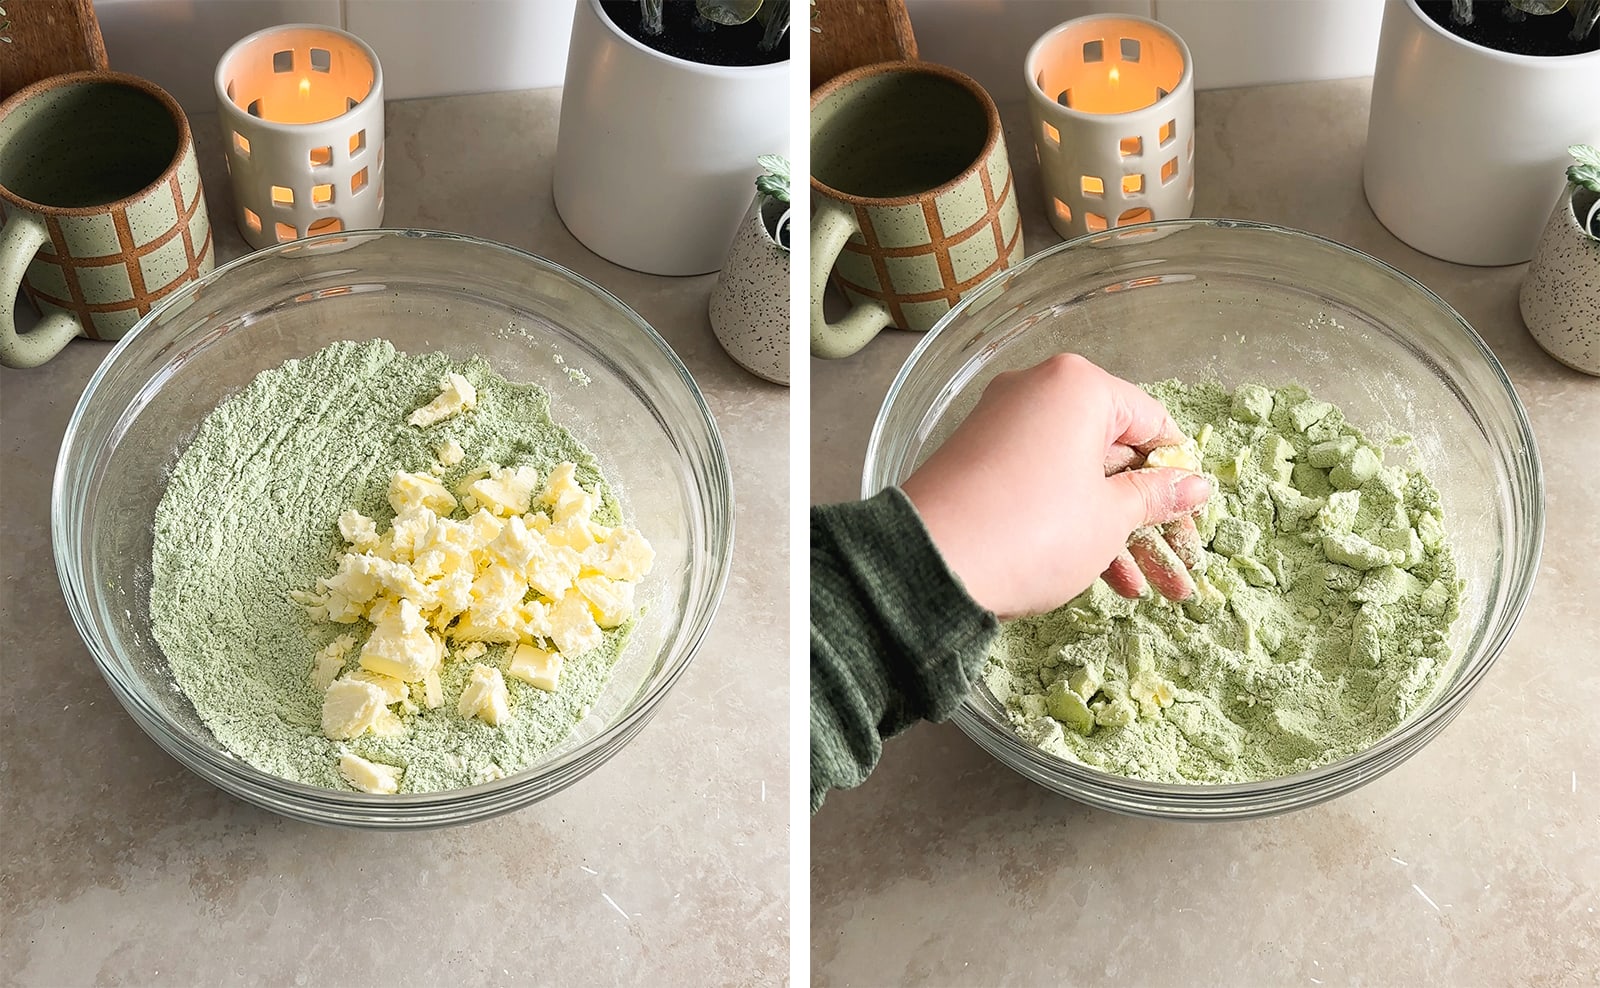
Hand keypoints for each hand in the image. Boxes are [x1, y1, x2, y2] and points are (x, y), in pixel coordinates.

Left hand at [900, 353, 1210, 619]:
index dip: (1178, 472)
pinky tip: (1105, 580)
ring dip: (1116, 531)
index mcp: (1077, 386)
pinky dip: (1072, 522)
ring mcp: (1003, 427)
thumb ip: (1155, 497)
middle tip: (1178, 562)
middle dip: (1148, 514)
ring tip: (1150, 589)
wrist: (930, 564)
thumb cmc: (1034, 530)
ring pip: (1078, 476)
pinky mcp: (979, 462)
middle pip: (1113, 451)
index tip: (1193, 514)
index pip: (1151, 421)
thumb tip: (1196, 485)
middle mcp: (1036, 392)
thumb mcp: (1109, 518)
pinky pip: (1042, 485)